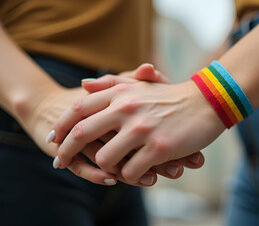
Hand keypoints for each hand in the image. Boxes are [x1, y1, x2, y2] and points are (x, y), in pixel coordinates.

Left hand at [52, 76, 224, 184]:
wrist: (206, 102)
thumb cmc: (170, 96)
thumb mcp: (139, 84)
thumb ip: (111, 83)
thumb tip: (83, 85)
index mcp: (120, 93)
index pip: (78, 108)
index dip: (60, 126)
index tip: (52, 139)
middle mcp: (126, 108)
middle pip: (81, 133)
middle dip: (65, 152)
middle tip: (59, 163)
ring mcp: (142, 129)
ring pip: (105, 158)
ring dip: (103, 167)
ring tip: (109, 169)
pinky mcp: (158, 148)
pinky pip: (131, 171)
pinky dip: (129, 176)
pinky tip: (135, 173)